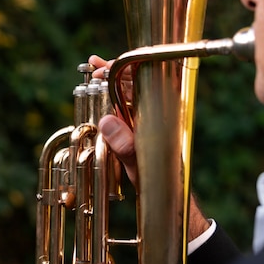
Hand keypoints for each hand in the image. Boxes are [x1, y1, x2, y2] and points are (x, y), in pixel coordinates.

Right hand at [89, 56, 208, 240]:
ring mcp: (148, 122)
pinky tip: (101, 95)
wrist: (169, 198)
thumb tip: (106, 121)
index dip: (123, 70)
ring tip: (95, 71)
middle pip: (135, 84)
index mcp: (159, 116)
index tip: (104, 68)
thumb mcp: (139, 163)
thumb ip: (125, 144)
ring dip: (112, 82)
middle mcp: (155, 115)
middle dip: (115, 71)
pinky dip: (113, 99)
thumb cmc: (160, 181)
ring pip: (129, 95)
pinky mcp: (141, 130)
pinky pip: (126, 109)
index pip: (143, 82)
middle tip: (94, 65)